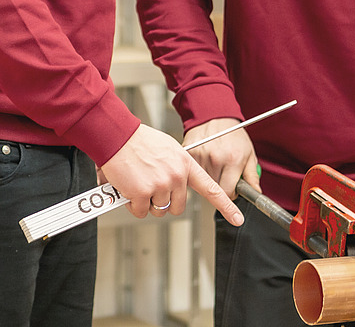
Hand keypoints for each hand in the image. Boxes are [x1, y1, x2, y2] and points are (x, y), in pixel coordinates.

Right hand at [99, 124, 243, 225]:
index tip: (237, 218)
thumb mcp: (168, 149)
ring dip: (147, 203)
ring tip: (140, 182)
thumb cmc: (139, 141)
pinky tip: (129, 187)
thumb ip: (177, 166)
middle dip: (165, 202)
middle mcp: (176, 175)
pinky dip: (133, 204)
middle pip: (178, 207)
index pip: (210, 188)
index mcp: (185, 164)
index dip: (226, 206)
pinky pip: (140, 211)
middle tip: (153, 187)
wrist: (118, 135)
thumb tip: (178, 182)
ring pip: (158, 211)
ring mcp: (159, 185)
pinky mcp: (141, 193)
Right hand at [184, 119, 259, 198]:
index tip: (231, 189)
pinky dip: (197, 171)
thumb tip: (256, 193)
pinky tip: (204, 161)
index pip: (227, 193)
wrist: (215, 114)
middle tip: (223, 174)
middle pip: (213, 189)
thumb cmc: (233, 133)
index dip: (230, 194)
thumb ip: (252, 175)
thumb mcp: (249, 152)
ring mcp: (200, 155)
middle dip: (219, 185)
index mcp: (233, 160)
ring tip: (213, 165)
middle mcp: (216, 158)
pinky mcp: (189, 153)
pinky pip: (191, 172)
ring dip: (207, 178)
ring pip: (201, 182)